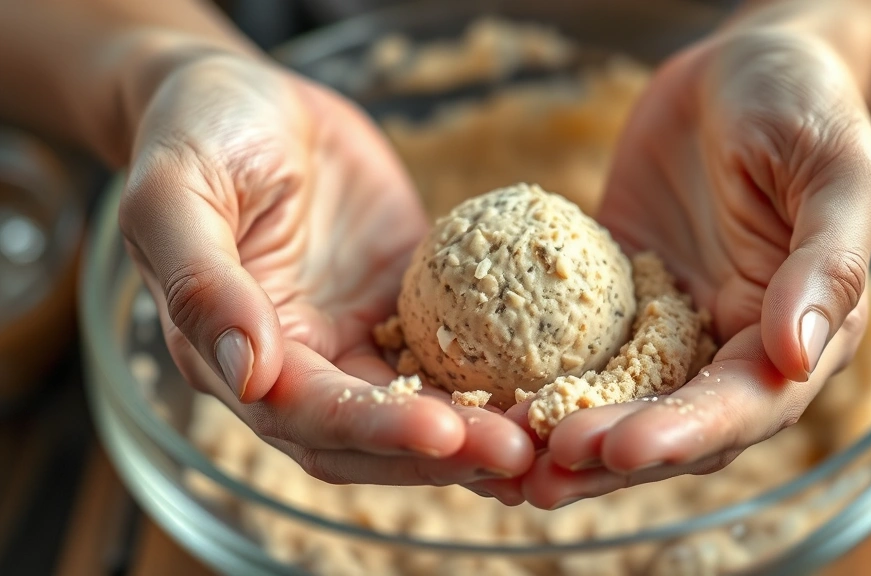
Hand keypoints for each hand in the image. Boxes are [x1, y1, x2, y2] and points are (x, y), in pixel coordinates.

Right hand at [118, 53, 531, 497]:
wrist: (251, 100)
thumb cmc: (198, 134)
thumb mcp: (175, 193)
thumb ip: (200, 284)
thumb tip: (246, 373)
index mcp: (234, 356)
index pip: (307, 415)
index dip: (374, 428)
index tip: (442, 430)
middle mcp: (301, 363)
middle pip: (373, 435)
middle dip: (442, 451)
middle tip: (518, 452)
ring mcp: (356, 340)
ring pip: (421, 406)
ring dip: (479, 430)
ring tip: (547, 433)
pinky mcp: (405, 308)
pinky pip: (453, 351)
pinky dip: (495, 378)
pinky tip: (549, 382)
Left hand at [514, 29, 870, 507]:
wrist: (741, 66)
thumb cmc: (804, 103)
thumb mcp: (836, 171)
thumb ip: (826, 263)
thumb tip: (796, 355)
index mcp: (800, 334)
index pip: (744, 405)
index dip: (684, 433)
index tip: (619, 448)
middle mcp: (735, 345)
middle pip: (674, 424)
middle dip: (611, 455)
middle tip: (543, 475)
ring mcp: (672, 326)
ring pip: (622, 401)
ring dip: (568, 436)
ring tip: (507, 462)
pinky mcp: (620, 300)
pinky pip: (580, 347)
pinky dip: (543, 379)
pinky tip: (493, 396)